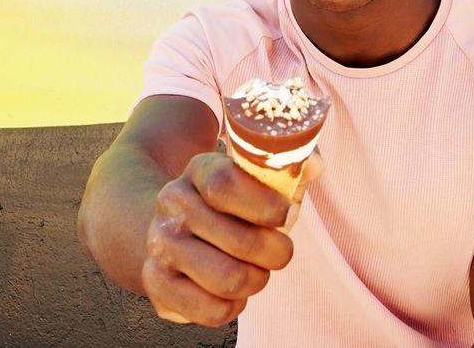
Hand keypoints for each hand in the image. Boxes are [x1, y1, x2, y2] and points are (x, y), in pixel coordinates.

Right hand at [142, 150, 321, 326]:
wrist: (172, 230)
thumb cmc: (231, 205)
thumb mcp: (255, 176)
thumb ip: (290, 163)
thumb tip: (316, 167)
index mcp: (199, 171)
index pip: (226, 185)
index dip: (266, 205)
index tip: (287, 214)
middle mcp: (173, 204)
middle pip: (241, 242)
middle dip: (276, 252)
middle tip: (278, 250)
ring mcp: (160, 245)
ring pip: (230, 279)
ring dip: (256, 280)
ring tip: (255, 270)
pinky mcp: (157, 284)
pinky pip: (213, 310)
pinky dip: (234, 306)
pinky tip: (230, 289)